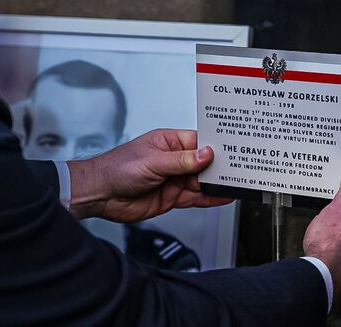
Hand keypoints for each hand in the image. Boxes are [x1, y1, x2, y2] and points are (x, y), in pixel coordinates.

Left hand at [67, 129, 230, 221]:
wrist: (99, 194)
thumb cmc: (117, 168)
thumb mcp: (153, 161)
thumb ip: (182, 161)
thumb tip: (206, 154)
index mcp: (169, 142)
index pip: (199, 141)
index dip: (216, 146)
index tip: (233, 149)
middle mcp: (174, 160)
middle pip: (204, 163)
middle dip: (220, 166)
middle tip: (240, 169)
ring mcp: (174, 179)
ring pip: (202, 181)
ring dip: (217, 184)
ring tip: (237, 184)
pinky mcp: (172, 197)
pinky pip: (196, 198)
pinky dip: (210, 199)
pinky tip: (223, 197)